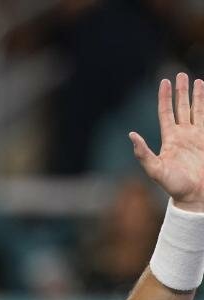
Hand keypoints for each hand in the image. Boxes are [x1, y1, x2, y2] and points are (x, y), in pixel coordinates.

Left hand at [130, 73, 203, 211]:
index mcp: (170, 139)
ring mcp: (196, 137)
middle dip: (180, 92)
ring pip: (196, 111)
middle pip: (181, 108)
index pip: (166, 112)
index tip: (164, 81)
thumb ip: (143, 153)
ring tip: (197, 80)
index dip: (165, 97)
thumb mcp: (155, 170)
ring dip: (196, 96)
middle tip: (180, 75)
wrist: (195, 195)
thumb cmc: (174, 185)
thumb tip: (131, 135)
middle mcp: (182, 135)